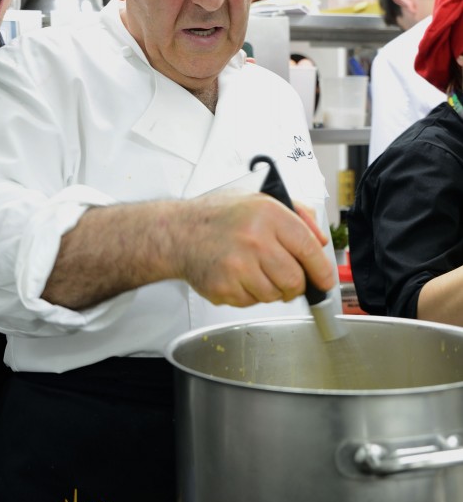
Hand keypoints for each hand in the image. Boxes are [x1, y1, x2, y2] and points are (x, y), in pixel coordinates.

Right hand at [178, 192, 333, 307]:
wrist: (178, 233)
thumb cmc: (218, 217)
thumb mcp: (259, 199)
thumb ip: (297, 214)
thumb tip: (320, 239)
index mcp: (267, 214)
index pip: (308, 247)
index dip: (322, 268)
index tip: (324, 279)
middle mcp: (254, 239)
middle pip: (294, 279)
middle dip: (296, 285)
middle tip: (288, 279)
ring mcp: (237, 265)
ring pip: (275, 294)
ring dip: (272, 290)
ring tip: (256, 272)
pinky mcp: (224, 287)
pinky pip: (252, 302)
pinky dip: (250, 295)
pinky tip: (238, 276)